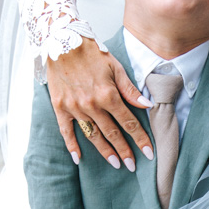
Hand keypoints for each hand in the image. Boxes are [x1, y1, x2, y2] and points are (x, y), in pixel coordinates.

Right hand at [46, 38, 154, 170]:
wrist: (62, 42)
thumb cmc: (91, 53)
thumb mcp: (116, 67)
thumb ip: (130, 90)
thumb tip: (148, 105)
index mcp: (108, 95)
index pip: (129, 122)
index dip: (140, 139)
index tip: (148, 153)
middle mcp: (92, 105)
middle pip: (112, 133)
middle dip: (124, 151)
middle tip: (132, 165)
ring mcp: (75, 108)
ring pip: (93, 135)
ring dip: (105, 151)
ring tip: (115, 163)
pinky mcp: (60, 107)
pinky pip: (66, 131)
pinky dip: (72, 146)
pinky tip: (79, 158)